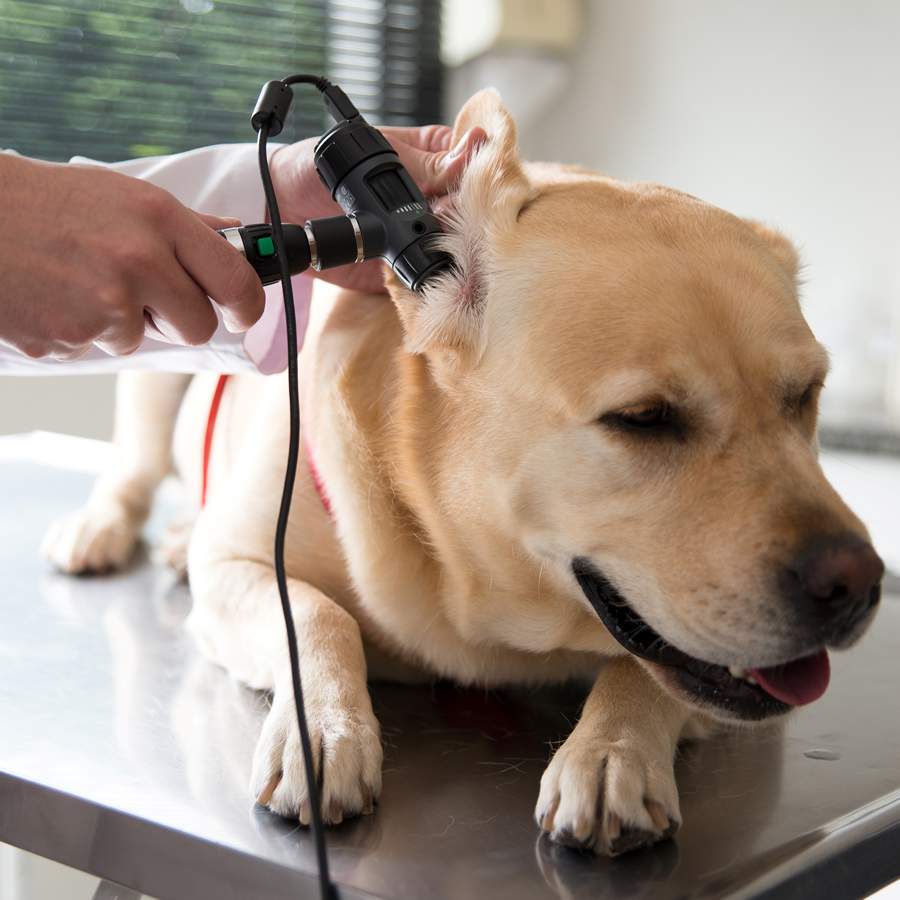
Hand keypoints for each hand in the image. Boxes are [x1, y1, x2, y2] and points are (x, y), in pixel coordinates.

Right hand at [0, 154, 264, 359]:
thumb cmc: (49, 205)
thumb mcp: (124, 197)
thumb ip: (186, 226)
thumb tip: (239, 242)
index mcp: (160, 220)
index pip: (237, 281)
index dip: (247, 307)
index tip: (240, 314)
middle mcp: (139, 260)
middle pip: (198, 326)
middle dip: (178, 320)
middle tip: (143, 296)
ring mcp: (103, 303)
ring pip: (140, 339)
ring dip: (118, 322)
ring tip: (78, 281)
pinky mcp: (70, 337)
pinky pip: (94, 349)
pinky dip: (78, 331)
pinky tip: (53, 296)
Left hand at [269, 124, 485, 292]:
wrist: (282, 211)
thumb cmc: (319, 169)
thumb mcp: (372, 154)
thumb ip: (420, 161)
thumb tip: (469, 153)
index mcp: (431, 159)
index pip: (473, 167)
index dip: (482, 178)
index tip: (480, 184)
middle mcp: (431, 198)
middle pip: (470, 211)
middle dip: (468, 217)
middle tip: (448, 215)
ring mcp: (418, 234)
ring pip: (456, 246)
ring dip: (457, 249)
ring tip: (447, 245)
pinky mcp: (401, 266)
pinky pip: (426, 276)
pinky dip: (432, 278)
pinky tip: (434, 273)